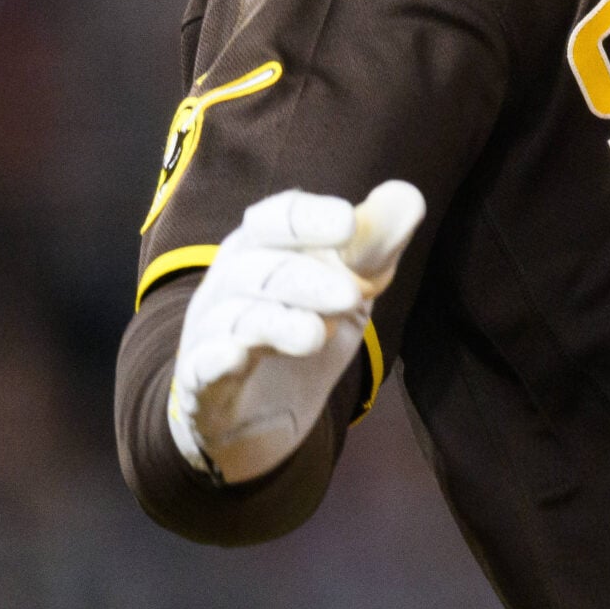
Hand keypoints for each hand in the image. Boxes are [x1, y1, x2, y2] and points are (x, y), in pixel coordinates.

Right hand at [166, 180, 425, 483]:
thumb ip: (378, 243)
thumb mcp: (352, 283)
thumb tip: (409, 195)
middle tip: (351, 295)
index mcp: (264, 246)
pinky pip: (200, 368)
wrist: (265, 413)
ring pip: (235, 318)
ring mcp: (211, 335)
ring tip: (316, 334)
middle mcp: (230, 283)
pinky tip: (235, 357)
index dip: (310, 218)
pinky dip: (214, 360)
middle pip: (259, 268)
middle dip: (305, 277)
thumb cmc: (307, 326)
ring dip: (277, 322)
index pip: (277, 218)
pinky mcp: (205, 388)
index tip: (350, 223)